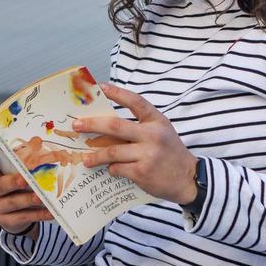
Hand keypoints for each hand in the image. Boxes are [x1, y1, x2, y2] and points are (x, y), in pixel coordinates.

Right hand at [0, 143, 52, 237]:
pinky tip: (49, 212)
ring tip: (40, 197)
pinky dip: (37, 215)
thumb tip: (37, 141)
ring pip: (12, 203)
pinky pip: (23, 218)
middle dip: (11, 182)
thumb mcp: (15, 170)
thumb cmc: (15, 185)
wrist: (14, 213)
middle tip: (23, 180)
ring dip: (27, 200)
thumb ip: (21, 158)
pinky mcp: (6, 221)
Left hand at [74, 82, 198, 205]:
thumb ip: (139, 126)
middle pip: (115, 126)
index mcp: (157, 121)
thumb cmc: (170, 153)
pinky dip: (112, 168)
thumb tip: (106, 126)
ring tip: (86, 158)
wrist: (189, 178)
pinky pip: (118, 168)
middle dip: (92, 124)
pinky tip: (111, 169)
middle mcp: (152, 135)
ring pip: (112, 151)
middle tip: (76, 125)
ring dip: (96, 155)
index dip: (117, 93)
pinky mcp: (142, 172)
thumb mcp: (161, 132)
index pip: (135, 101)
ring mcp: (148, 154)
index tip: (99, 87)